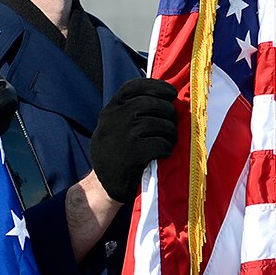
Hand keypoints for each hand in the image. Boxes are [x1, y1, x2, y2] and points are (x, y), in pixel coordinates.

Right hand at [89, 78, 178, 202]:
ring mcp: (122, 135)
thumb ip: (129, 112)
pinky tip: (162, 153)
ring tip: (168, 141)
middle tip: (173, 123)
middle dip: (169, 112)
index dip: (157, 87)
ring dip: (171, 132)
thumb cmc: (116, 155)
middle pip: (151, 103)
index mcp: (110, 110)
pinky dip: (166, 148)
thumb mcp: (113, 129)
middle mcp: (113, 118)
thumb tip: (165, 98)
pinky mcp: (132, 153)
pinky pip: (161, 143)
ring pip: (159, 123)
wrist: (102, 187)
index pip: (133, 87)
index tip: (171, 93)